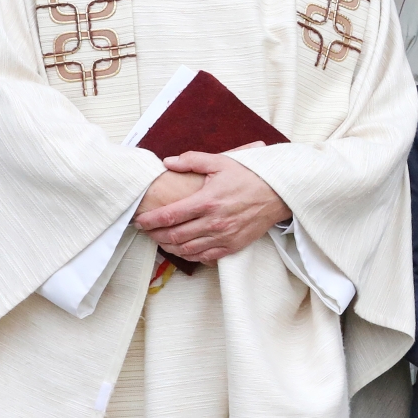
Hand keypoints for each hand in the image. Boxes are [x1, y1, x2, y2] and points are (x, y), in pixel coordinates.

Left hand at [132, 144, 289, 262]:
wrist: (278, 194)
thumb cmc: (250, 176)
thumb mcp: (221, 162)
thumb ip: (192, 160)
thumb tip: (168, 162)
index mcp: (207, 201)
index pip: (169, 215)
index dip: (150, 220)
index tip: (139, 220)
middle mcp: (213, 222)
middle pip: (174, 236)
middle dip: (155, 235)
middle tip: (146, 231)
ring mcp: (223, 237)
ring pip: (187, 250)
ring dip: (169, 247)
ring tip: (161, 240)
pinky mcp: (232, 246)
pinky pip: (205, 257)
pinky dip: (190, 256)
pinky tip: (183, 249)